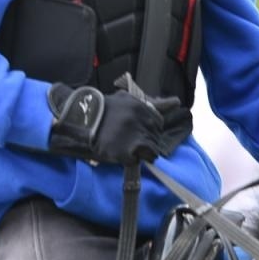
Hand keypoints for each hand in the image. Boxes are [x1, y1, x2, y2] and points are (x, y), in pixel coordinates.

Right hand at [47, 84, 190, 164]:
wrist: (81, 122)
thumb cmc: (106, 111)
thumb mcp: (129, 100)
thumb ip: (154, 103)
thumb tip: (177, 102)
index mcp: (141, 107)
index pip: (158, 123)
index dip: (148, 129)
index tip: (135, 129)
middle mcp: (140, 120)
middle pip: (156, 137)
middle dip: (145, 139)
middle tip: (127, 138)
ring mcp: (134, 136)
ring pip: (152, 149)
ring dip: (141, 150)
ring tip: (124, 145)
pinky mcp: (127, 152)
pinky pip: (142, 159)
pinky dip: (134, 158)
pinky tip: (123, 152)